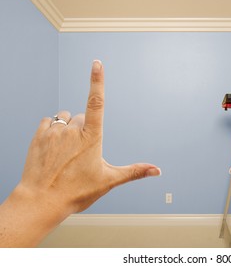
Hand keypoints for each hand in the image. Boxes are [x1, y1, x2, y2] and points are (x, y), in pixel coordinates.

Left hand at [0, 60, 159, 246]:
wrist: (41, 201)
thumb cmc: (75, 192)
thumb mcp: (108, 180)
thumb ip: (134, 171)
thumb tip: (157, 170)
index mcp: (91, 136)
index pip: (97, 101)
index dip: (98, 80)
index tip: (97, 63)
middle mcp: (72, 129)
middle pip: (82, 117)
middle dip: (84, 129)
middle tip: (80, 154)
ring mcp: (54, 131)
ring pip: (65, 118)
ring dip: (68, 128)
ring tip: (66, 151)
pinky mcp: (39, 135)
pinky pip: (49, 122)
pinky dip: (53, 130)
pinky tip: (54, 148)